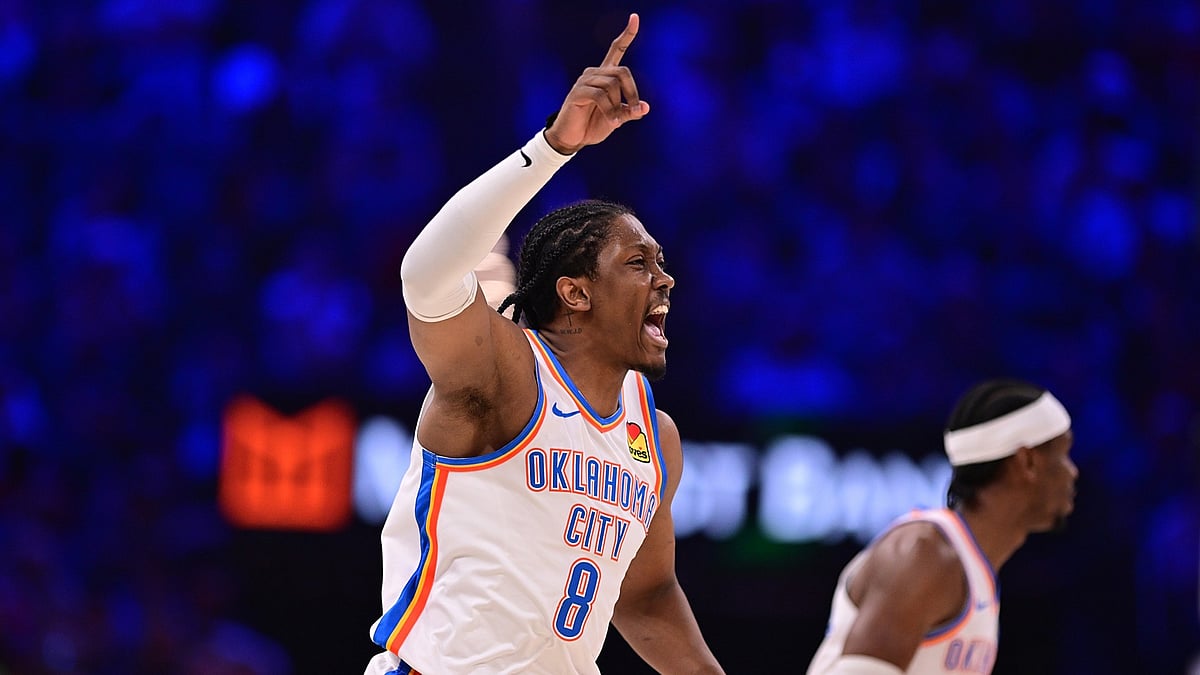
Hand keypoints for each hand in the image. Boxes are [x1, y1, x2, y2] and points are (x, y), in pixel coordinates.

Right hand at [544, 13, 650, 153]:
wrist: (573, 139)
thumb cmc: (593, 126)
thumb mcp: (617, 119)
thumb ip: (629, 111)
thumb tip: (645, 107)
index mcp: (605, 75)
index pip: (616, 49)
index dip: (627, 34)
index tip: (635, 17)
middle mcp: (594, 73)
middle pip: (622, 72)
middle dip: (632, 93)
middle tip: (634, 112)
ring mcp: (584, 81)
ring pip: (612, 85)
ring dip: (618, 106)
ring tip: (616, 121)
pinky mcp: (578, 92)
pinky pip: (600, 96)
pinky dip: (610, 110)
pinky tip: (611, 122)